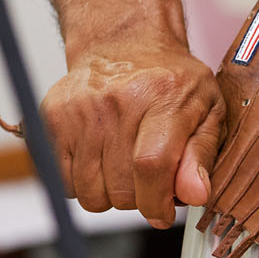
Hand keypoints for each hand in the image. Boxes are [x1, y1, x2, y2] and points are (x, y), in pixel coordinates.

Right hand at [39, 39, 223, 227]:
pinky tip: (100, 161)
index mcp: (162, 96)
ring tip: (123, 167)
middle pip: (120, 188)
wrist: (124, 44)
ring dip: (109, 194)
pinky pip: (63, 182)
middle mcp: (116, 101)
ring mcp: (79, 110)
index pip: (151, 165)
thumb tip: (195, 195)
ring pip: (90, 193)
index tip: (163, 212)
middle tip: (147, 179)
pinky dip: (82, 184)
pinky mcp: (51, 118)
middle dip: (138, 199)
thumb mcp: (207, 110)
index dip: (157, 203)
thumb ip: (202, 155)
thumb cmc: (170, 81)